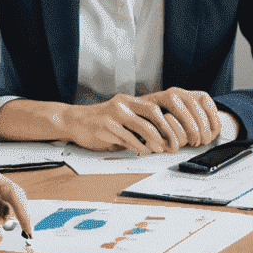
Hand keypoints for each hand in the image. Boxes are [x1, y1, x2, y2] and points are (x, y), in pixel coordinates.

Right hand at [55, 90, 219, 153]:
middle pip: (152, 114)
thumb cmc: (102, 120)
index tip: (177, 132)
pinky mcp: (105, 128)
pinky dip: (138, 147)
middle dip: (165, 130)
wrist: (75, 121)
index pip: (155, 107)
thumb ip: (138, 121)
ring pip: (140, 128)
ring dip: (153, 141)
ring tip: (160, 149)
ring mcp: (113, 116)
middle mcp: (122, 105)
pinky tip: (143, 151)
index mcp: (129, 101)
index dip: (168, 120)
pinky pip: (126, 139)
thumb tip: (163, 135)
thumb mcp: (121, 115)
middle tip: (173, 143)